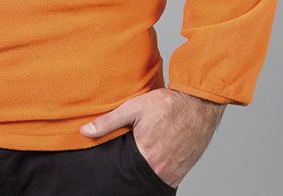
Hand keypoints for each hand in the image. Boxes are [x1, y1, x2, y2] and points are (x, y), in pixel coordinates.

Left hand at [79, 88, 225, 188]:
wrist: (198, 105)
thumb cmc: (167, 104)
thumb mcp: (134, 107)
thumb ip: (108, 121)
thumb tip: (85, 131)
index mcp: (146, 155)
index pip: (123, 168)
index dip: (117, 164)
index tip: (113, 160)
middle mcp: (160, 168)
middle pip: (136, 174)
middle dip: (130, 167)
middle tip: (127, 156)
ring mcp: (173, 172)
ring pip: (151, 178)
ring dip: (145, 169)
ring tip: (141, 155)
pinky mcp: (182, 172)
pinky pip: (166, 177)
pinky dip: (158, 170)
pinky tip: (154, 157)